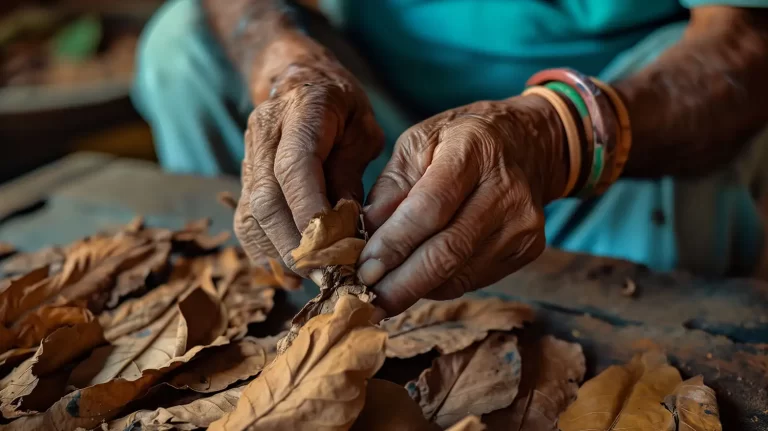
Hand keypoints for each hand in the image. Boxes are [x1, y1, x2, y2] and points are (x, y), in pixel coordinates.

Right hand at [234, 62, 383, 268]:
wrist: (296, 76)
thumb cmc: (341, 103)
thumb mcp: (363, 129)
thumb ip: (352, 172)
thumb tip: (347, 226)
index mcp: (302, 110)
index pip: (294, 167)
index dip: (308, 211)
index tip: (330, 248)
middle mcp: (265, 132)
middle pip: (266, 199)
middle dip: (294, 244)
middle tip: (325, 276)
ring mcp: (249, 155)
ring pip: (250, 214)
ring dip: (277, 253)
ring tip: (307, 281)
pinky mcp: (244, 177)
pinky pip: (245, 219)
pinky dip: (263, 250)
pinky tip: (287, 273)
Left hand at [358, 95, 566, 315]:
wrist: (526, 142)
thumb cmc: (459, 140)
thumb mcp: (418, 143)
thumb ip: (391, 187)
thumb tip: (364, 235)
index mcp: (472, 151)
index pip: (430, 208)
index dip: (394, 243)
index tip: (363, 269)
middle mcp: (505, 190)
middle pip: (448, 251)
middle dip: (402, 284)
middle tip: (368, 302)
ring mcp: (522, 223)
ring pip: (460, 274)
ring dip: (416, 290)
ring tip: (384, 294)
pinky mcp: (529, 248)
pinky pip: (473, 280)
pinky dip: (439, 286)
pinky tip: (418, 280)